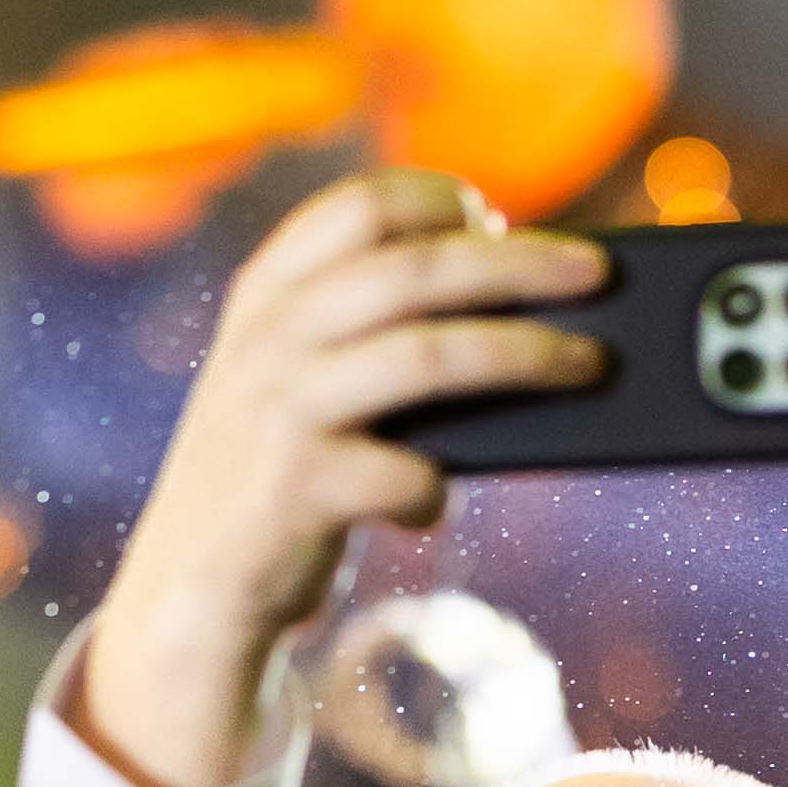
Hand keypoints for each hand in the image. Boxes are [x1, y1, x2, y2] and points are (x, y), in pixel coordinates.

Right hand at [68, 169, 606, 786]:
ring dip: (524, 354)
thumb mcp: (292, 378)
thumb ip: (364, 332)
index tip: (494, 219)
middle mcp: (270, 336)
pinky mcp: (298, 488)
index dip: (439, 201)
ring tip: (588, 364)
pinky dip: (433, 488)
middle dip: (521, 263)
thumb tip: (518, 306)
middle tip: (598, 270)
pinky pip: (402, 472)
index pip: (361, 205)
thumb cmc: (277, 470)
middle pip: (418, 268)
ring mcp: (280, 409)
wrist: (189, 584)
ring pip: (427, 356)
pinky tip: (433, 500)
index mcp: (268, 292)